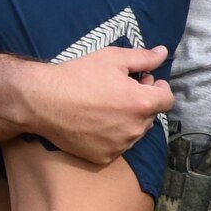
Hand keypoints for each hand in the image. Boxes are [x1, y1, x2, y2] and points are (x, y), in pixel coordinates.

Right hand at [17, 44, 175, 164]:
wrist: (43, 101)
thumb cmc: (78, 76)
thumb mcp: (112, 59)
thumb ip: (143, 58)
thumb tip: (163, 52)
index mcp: (142, 103)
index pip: (167, 99)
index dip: (159, 88)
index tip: (146, 80)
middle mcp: (135, 128)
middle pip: (151, 116)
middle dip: (142, 102)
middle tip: (121, 90)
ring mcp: (121, 146)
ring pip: (135, 132)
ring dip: (128, 119)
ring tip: (106, 105)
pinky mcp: (105, 157)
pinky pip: (118, 146)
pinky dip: (113, 135)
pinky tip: (96, 121)